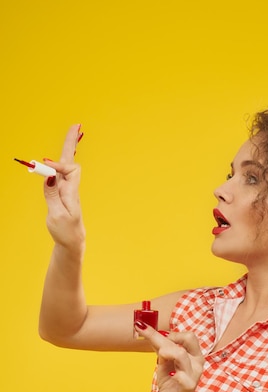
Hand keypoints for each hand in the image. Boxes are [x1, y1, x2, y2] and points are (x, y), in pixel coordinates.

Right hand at [43, 124, 84, 250]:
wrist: (73, 241)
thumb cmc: (66, 231)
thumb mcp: (57, 215)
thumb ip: (52, 195)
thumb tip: (49, 176)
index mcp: (71, 192)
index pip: (67, 170)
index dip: (56, 165)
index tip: (43, 165)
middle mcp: (70, 187)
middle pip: (70, 161)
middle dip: (71, 143)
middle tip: (77, 125)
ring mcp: (66, 189)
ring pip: (66, 164)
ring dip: (69, 147)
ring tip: (75, 131)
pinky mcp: (61, 192)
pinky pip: (61, 172)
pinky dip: (61, 159)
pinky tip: (66, 152)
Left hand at [135, 324, 204, 391]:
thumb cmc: (171, 384)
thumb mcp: (164, 362)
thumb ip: (160, 347)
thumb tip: (146, 328)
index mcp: (194, 354)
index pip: (187, 335)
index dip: (171, 332)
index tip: (151, 332)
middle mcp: (197, 362)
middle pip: (187, 338)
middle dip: (166, 338)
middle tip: (154, 345)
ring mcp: (194, 374)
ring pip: (180, 353)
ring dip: (165, 351)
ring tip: (160, 358)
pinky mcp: (188, 386)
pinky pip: (181, 376)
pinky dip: (174, 374)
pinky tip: (171, 377)